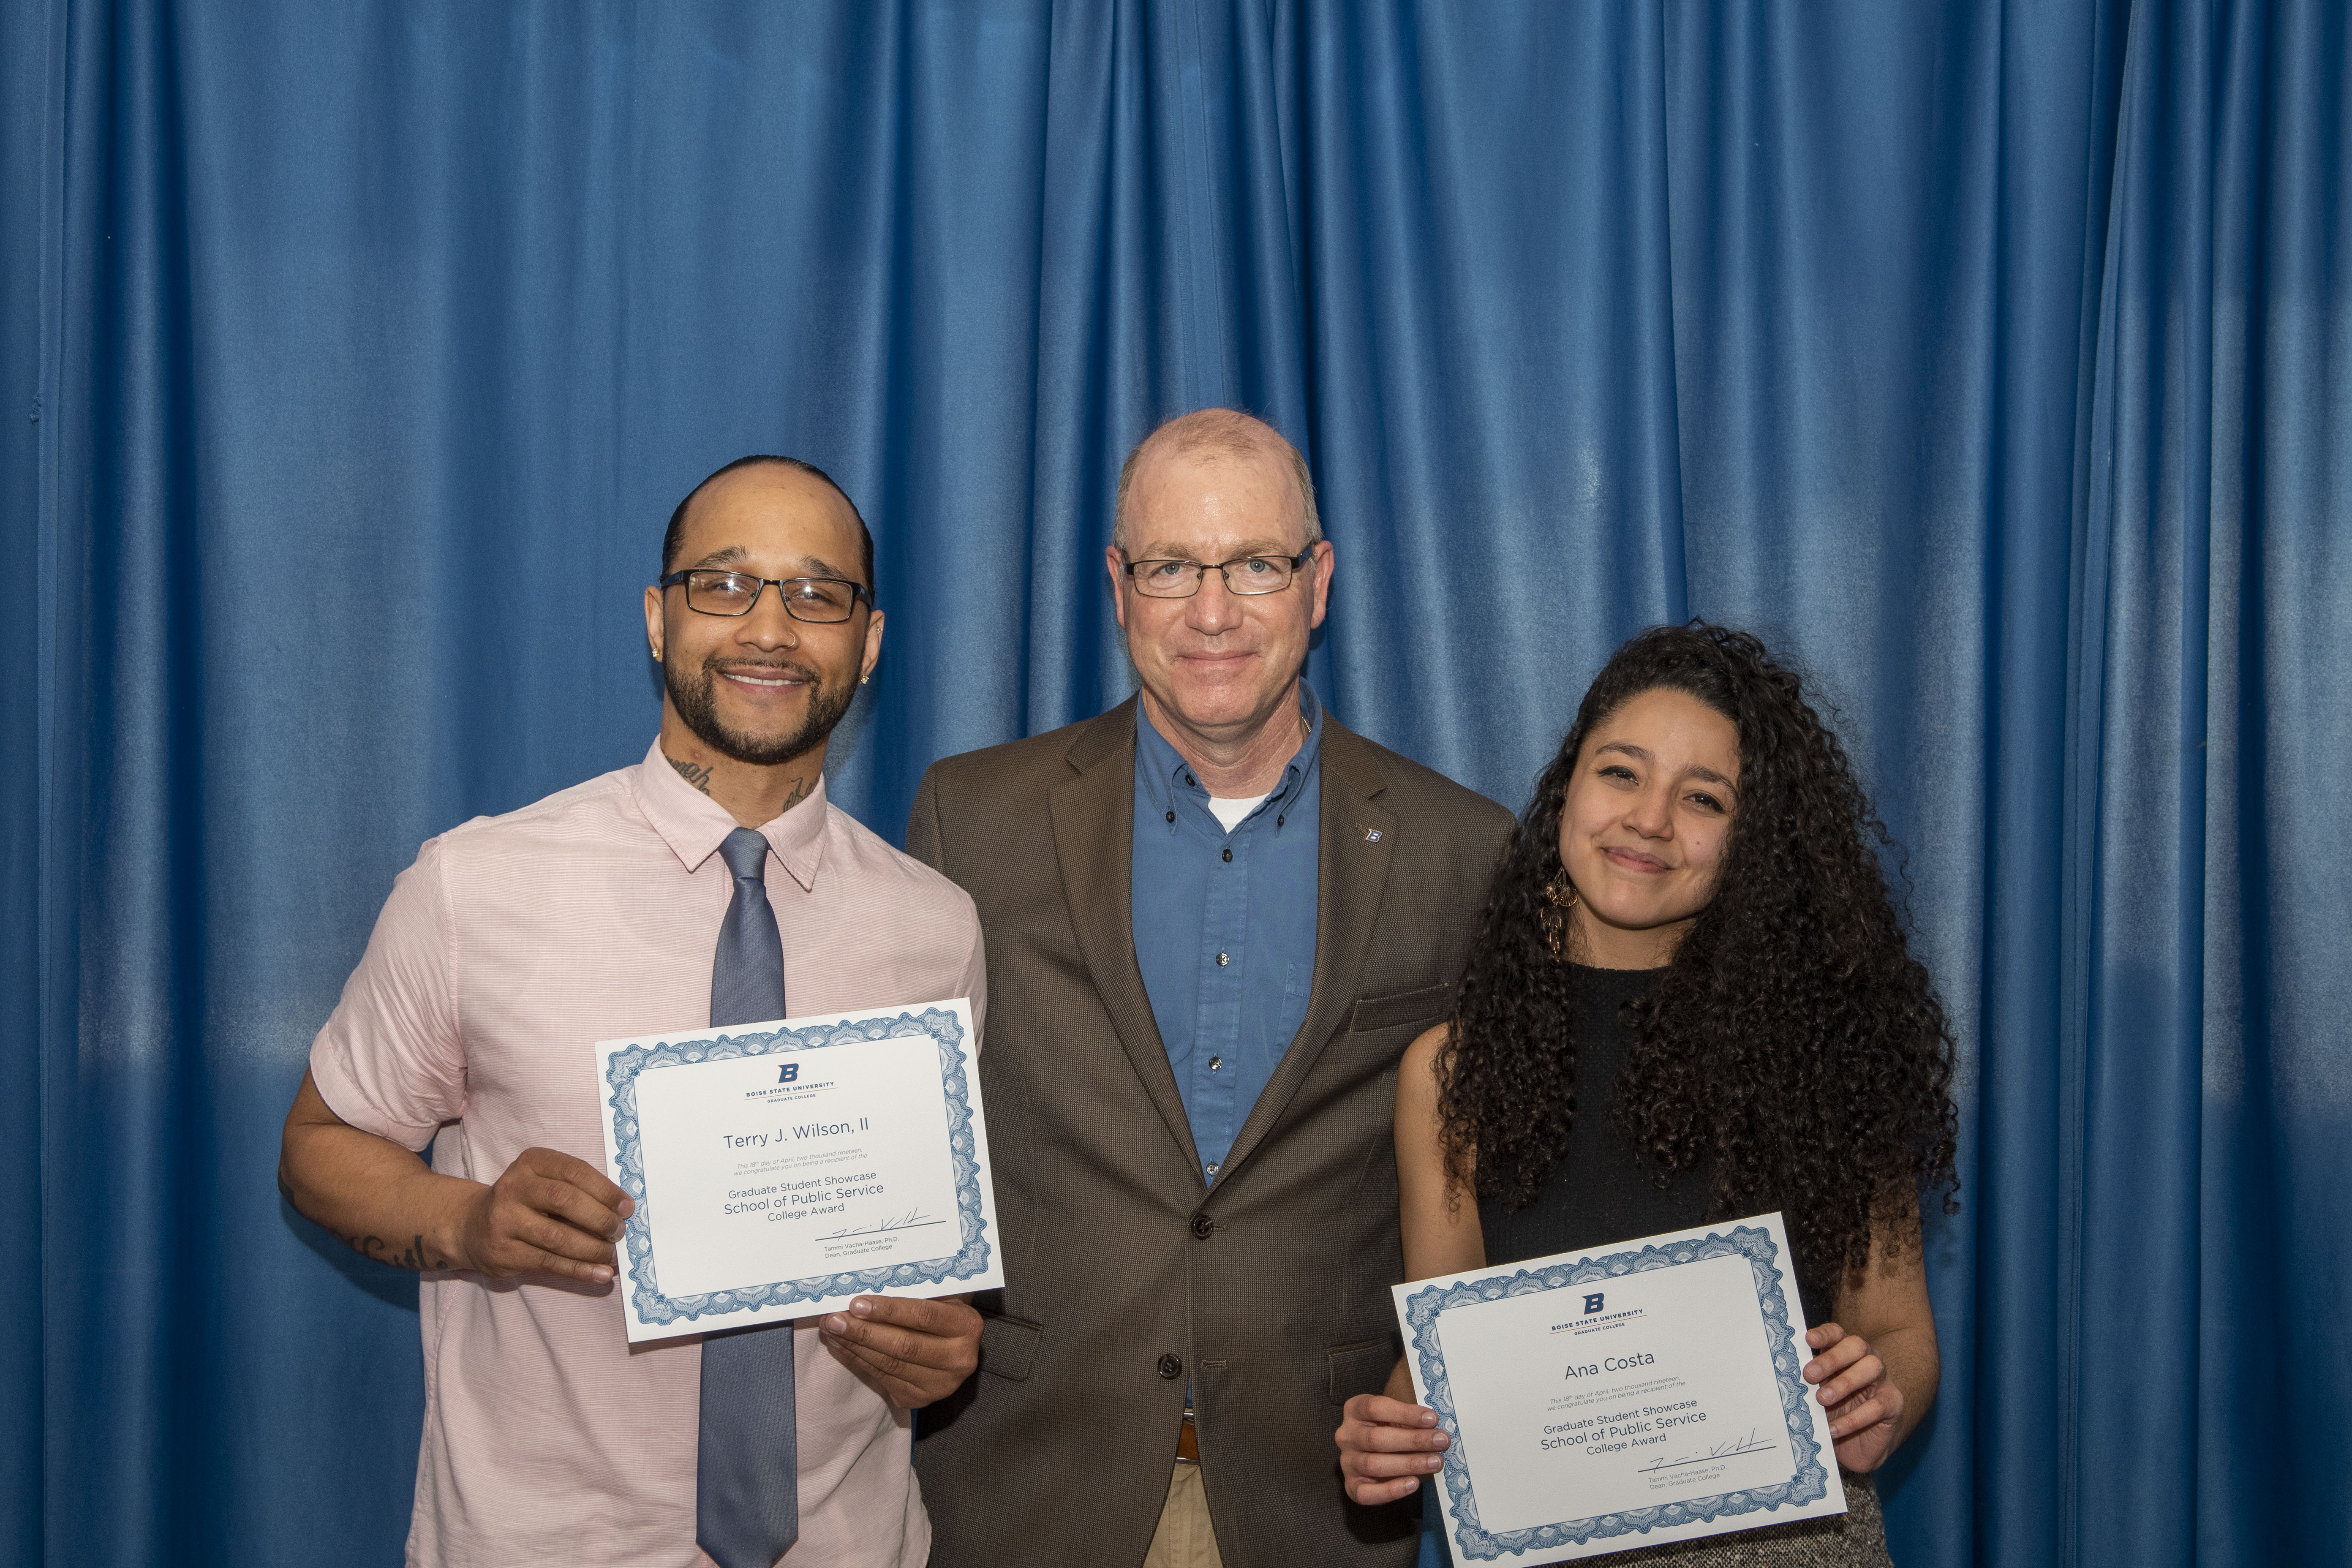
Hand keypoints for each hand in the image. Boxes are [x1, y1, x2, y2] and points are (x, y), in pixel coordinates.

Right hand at [449, 1147, 633, 1283]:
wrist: (472, 1225)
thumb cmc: (525, 1201)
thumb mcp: (545, 1180)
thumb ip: (577, 1189)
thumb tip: (622, 1212)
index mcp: (532, 1162)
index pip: (575, 1172)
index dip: (606, 1191)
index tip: (628, 1208)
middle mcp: (515, 1187)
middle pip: (566, 1201)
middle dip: (600, 1219)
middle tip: (619, 1232)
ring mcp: (505, 1220)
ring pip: (558, 1237)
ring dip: (593, 1249)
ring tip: (614, 1255)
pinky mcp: (503, 1252)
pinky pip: (548, 1263)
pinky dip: (579, 1270)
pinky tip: (601, 1274)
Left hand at [818, 1295, 982, 1408]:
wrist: (955, 1345)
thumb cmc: (941, 1310)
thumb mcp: (939, 1296)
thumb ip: (913, 1292)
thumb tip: (864, 1286)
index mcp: (967, 1326)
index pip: (923, 1317)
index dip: (888, 1310)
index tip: (856, 1303)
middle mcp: (959, 1359)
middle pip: (904, 1346)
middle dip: (863, 1332)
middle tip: (834, 1318)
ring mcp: (940, 1385)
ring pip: (889, 1365)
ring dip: (855, 1347)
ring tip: (831, 1330)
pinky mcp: (920, 1400)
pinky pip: (883, 1379)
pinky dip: (857, 1361)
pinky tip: (841, 1346)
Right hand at [1336, 1393, 1451, 1504]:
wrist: (1372, 1453)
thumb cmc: (1388, 1430)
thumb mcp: (1395, 1417)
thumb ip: (1409, 1419)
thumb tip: (1436, 1427)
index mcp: (1354, 1410)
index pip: (1375, 1408)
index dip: (1405, 1413)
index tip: (1432, 1419)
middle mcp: (1347, 1436)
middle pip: (1376, 1438)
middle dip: (1413, 1440)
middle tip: (1441, 1441)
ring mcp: (1347, 1462)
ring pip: (1374, 1465)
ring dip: (1409, 1464)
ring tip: (1435, 1462)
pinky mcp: (1352, 1486)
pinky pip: (1368, 1493)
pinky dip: (1392, 1490)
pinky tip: (1413, 1482)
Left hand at [1803, 1322, 1904, 1472]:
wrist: (1860, 1443)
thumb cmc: (1833, 1411)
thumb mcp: (1817, 1394)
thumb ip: (1807, 1383)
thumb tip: (1781, 1376)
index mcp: (1845, 1352)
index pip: (1837, 1334)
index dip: (1824, 1334)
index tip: (1808, 1340)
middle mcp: (1867, 1360)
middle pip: (1856, 1346)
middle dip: (1832, 1358)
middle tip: (1809, 1375)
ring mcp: (1883, 1380)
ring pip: (1872, 1368)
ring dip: (1845, 1382)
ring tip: (1822, 1399)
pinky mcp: (1893, 1404)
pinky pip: (1876, 1406)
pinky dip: (1853, 1419)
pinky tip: (1833, 1429)